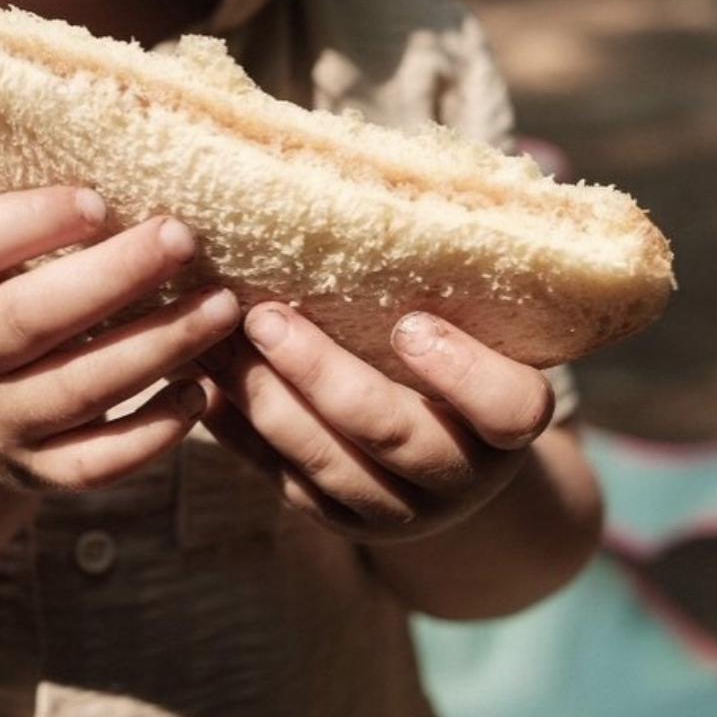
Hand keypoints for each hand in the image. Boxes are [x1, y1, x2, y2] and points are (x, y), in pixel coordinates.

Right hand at [0, 186, 240, 494]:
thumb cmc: (7, 314)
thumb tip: (144, 153)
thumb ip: (44, 227)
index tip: (97, 199)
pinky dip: (155, 431)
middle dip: (114, 277)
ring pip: (79, 388)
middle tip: (183, 237)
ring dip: (158, 345)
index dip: (26, 222)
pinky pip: (99, 461)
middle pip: (30, 318)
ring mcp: (0, 421)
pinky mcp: (41, 473)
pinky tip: (202, 392)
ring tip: (222, 307)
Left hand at [199, 306, 554, 541]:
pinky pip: (286, 481)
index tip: (408, 323)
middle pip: (394, 432)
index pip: (510, 408)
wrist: (456, 467)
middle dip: (321, 373)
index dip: (462, 370)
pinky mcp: (343, 522)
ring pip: (326, 463)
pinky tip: (206, 385)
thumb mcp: (481, 337)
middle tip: (264, 317)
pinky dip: (241, 432)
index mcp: (509, 426)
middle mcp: (461, 476)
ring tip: (215, 344)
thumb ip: (451, 290)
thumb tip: (380, 195)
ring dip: (264, 399)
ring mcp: (400, 510)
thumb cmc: (465, 367)